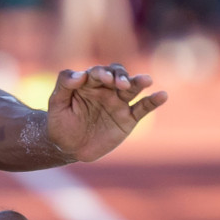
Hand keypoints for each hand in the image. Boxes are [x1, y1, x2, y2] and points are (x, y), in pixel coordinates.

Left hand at [46, 64, 167, 162]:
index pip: (98, 73)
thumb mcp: (56, 103)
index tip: (102, 78)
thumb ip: (64, 85)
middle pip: (118, 76)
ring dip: (139, 82)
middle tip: (121, 84)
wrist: (68, 147)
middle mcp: (106, 90)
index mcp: (89, 83)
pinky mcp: (128, 119)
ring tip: (146, 80)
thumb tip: (80, 74)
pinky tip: (162, 95)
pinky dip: (153, 101)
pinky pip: (143, 108)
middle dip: (121, 77)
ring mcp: (119, 103)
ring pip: (133, 89)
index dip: (101, 73)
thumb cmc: (60, 122)